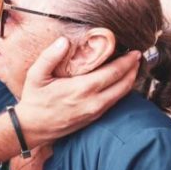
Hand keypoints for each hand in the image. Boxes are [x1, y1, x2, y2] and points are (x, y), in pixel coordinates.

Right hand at [15, 37, 140, 147]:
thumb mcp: (36, 75)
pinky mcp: (93, 118)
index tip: (135, 52)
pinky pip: (114, 103)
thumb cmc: (34, 101)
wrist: (32, 128)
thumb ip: (50, 56)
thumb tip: (64, 41)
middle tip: (138, 57)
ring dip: (129, 80)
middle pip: (124, 84)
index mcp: (82, 89)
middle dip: (133, 69)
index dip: (127, 62)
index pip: (113, 72)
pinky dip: (121, 91)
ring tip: (132, 68)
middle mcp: (93, 102)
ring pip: (121, 95)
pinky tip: (119, 83)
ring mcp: (95, 112)